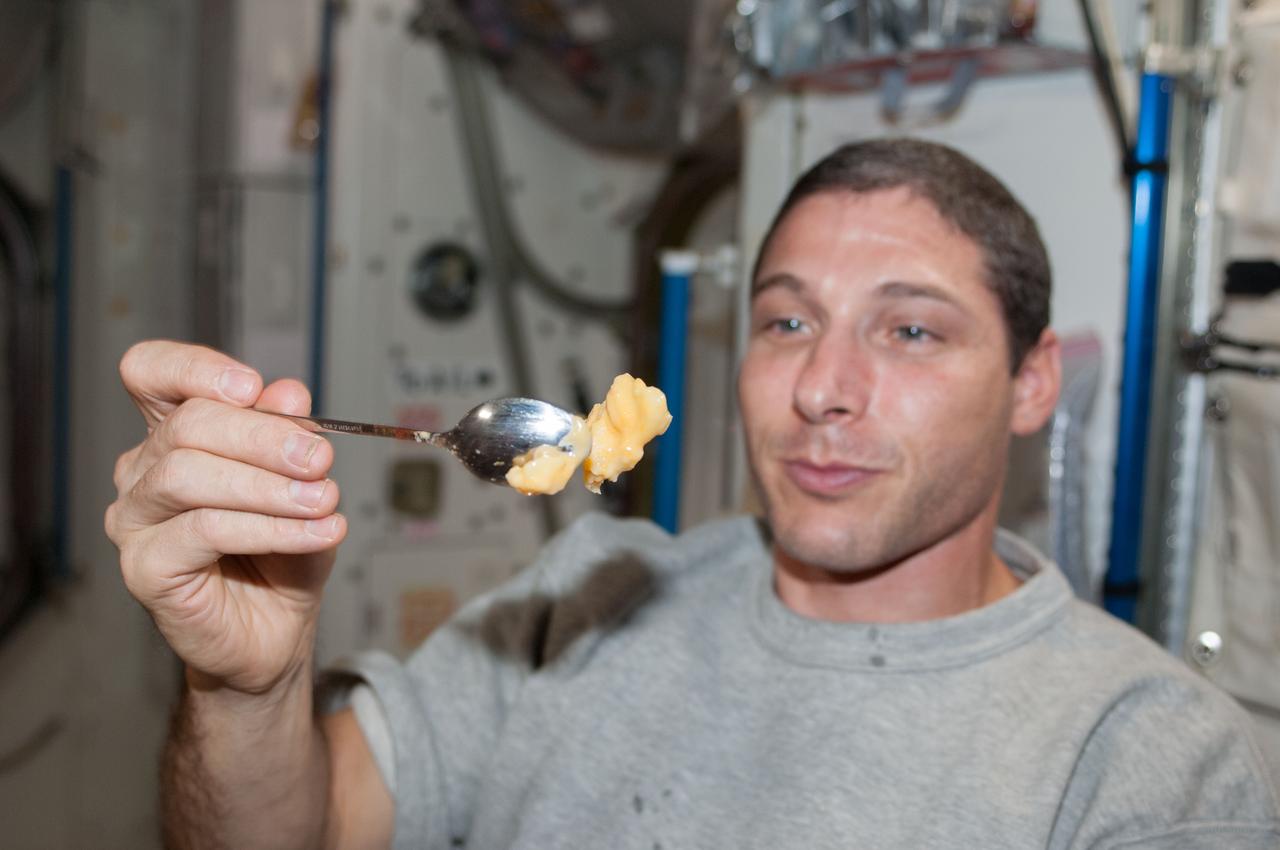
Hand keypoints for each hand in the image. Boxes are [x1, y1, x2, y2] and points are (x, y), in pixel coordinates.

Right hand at [105, 341, 347, 694]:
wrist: (274, 632)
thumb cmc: (281, 555)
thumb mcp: (300, 484)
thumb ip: (291, 437)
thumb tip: (288, 393)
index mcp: (172, 434)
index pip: (150, 373)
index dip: (196, 369)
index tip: (254, 388)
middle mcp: (143, 471)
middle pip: (187, 424)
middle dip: (264, 437)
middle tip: (320, 458)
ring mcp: (136, 520)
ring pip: (189, 474)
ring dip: (269, 485)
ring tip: (324, 500)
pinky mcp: (145, 567)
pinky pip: (207, 530)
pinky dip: (272, 528)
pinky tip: (317, 533)